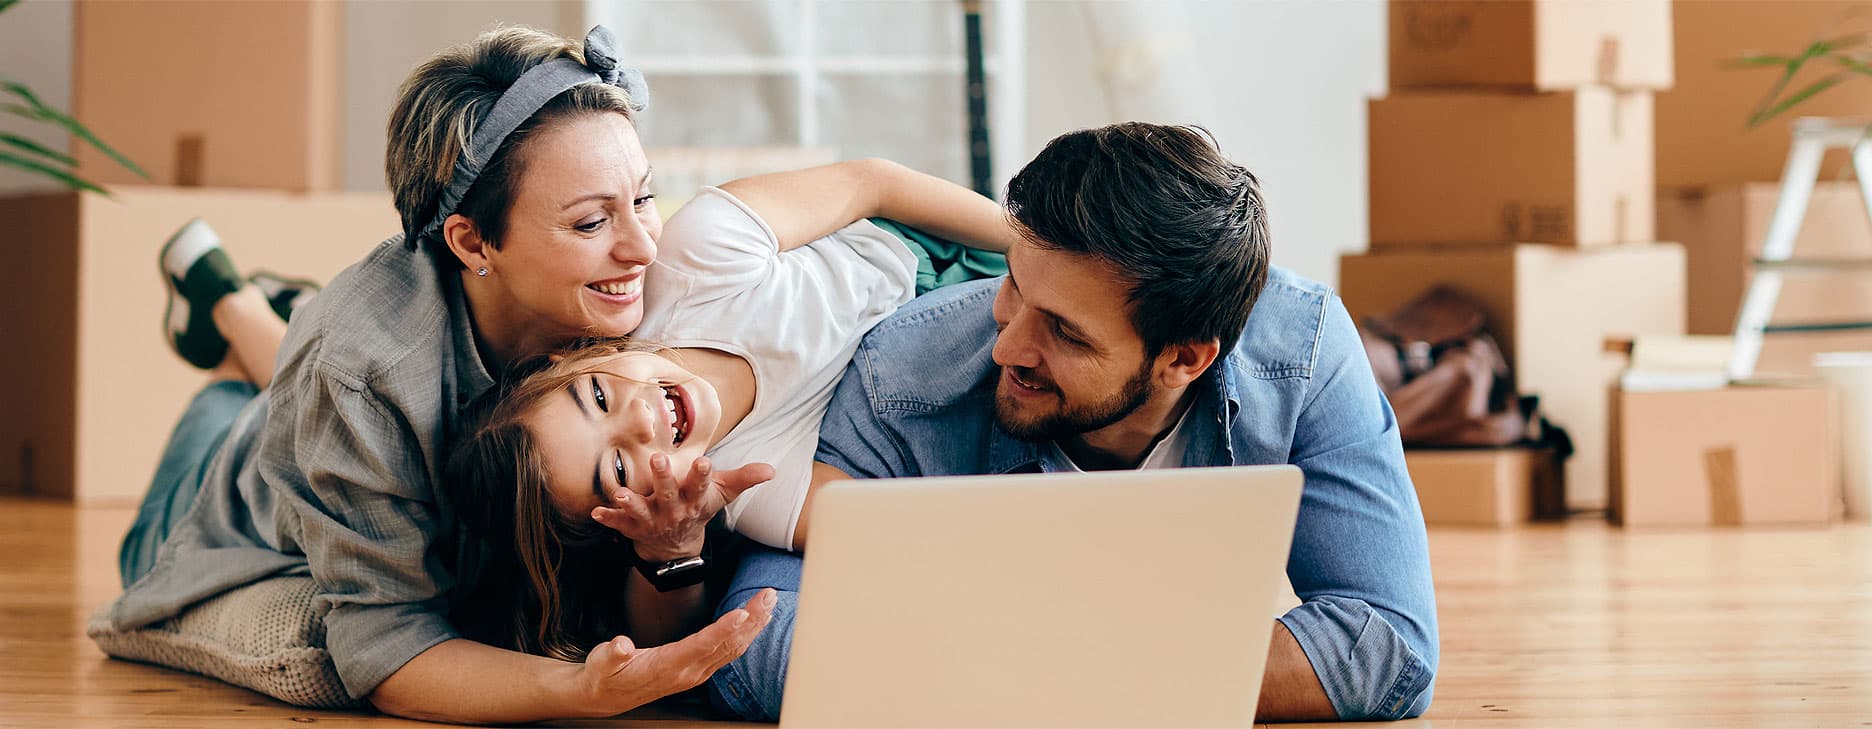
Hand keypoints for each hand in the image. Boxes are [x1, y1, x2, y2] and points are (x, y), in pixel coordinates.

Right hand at [576, 588, 777, 716]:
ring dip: (753, 625)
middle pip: (727, 644)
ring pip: (732, 648)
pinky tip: (754, 622)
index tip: (743, 614)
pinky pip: (727, 652)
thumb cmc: (606, 674)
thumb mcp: (602, 663)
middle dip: (751, 620)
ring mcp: (695, 672)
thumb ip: (612, 654)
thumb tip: (620, 645)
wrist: (607, 696)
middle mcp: (688, 671)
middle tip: (769, 596)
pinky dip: (744, 635)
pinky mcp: (697, 670)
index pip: (701, 645)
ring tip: (769, 603)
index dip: (723, 629)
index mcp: (668, 666)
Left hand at [591, 454, 775, 560]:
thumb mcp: (721, 494)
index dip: (702, 474)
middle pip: (668, 493)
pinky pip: (618, 523)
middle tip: (658, 459)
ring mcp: (651, 519)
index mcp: (693, 499)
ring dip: (631, 502)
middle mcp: (673, 510)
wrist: (675, 547)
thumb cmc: (697, 509)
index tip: (704, 461)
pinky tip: (596, 512)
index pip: (701, 485)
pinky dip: (608, 519)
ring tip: (622, 493)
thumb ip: (745, 479)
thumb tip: (773, 470)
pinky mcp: (632, 526)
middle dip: (663, 478)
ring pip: (641, 510)